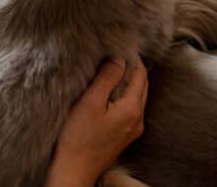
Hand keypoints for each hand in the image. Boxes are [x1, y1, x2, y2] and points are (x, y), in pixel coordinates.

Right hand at [45, 56, 148, 186]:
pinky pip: (130, 108)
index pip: (141, 74)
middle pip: (141, 85)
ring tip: (111, 70)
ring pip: (136, 97)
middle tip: (116, 54)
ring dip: (127, 82)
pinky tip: (109, 93)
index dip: (131, 58)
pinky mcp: (124, 136)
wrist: (74, 170)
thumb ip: (107, 78)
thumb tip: (119, 58)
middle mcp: (138, 120)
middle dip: (132, 69)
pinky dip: (123, 95)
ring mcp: (133, 129)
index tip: (119, 46)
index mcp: (132, 109)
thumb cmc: (78, 137)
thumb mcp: (90, 102)